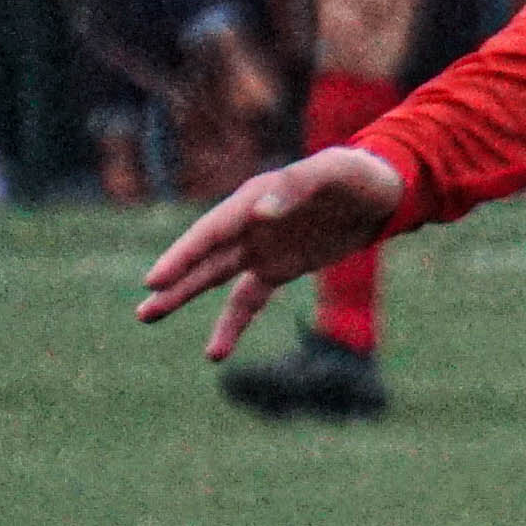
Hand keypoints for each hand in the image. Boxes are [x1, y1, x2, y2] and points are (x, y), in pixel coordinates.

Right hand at [136, 145, 406, 357]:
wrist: (382, 193)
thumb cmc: (357, 176)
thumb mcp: (335, 173)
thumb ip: (297, 186)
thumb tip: (260, 211)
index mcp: (254, 198)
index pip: (211, 232)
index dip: (183, 256)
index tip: (155, 281)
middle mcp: (248, 224)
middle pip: (203, 257)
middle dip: (173, 282)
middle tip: (143, 310)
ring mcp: (260, 247)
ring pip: (213, 277)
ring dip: (182, 296)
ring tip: (147, 317)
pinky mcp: (278, 268)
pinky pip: (247, 300)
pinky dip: (232, 324)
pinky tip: (215, 352)